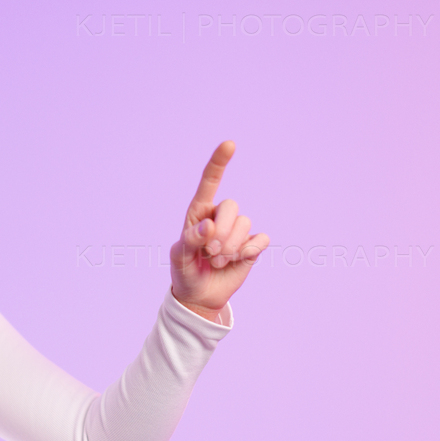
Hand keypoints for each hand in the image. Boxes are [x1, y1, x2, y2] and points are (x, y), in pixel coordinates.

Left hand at [169, 140, 268, 321]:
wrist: (200, 296)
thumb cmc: (185, 272)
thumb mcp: (179, 258)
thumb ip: (189, 240)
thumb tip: (208, 226)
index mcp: (199, 212)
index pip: (209, 182)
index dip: (219, 162)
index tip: (229, 144)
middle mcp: (220, 216)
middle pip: (231, 207)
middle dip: (221, 233)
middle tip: (209, 253)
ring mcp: (237, 231)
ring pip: (245, 224)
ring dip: (231, 247)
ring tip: (217, 261)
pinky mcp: (252, 245)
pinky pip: (260, 240)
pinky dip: (248, 252)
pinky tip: (237, 261)